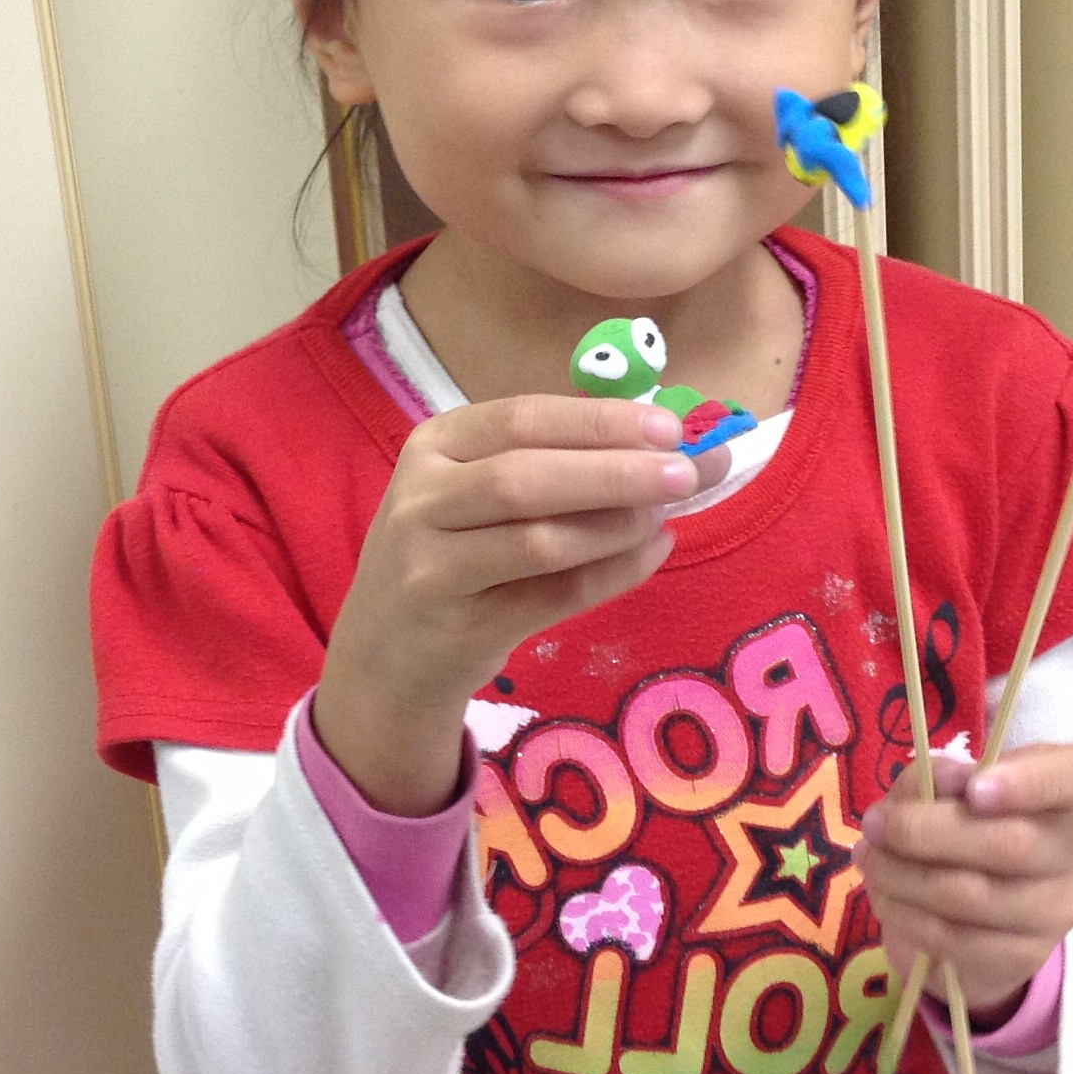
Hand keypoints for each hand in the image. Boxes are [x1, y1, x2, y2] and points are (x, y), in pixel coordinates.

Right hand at [315, 394, 728, 815]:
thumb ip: (549, 459)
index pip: (523, 419)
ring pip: (539, 541)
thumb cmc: (451, 552)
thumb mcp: (471, 489)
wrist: (385, 654)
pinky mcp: (461, 627)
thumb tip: (661, 439)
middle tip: (687, 471)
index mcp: (434, 445)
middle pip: (526, 478)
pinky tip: (651, 553)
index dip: (599, 421)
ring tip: (667, 514)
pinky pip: (553, 596)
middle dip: (615, 472)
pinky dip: (612, 573)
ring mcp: (434, 567)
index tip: (669, 427)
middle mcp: (422, 500)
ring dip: (615, 526)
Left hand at [855, 743, 1072, 1019]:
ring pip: (976, 895)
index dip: (1037, 779)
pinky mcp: (1026, 956)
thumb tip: (947, 779)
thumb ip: (938, 775)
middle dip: (926, 832)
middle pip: (1013, 843)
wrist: (964, 919)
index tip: (975, 789)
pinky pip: (958, 938)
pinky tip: (886, 897)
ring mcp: (1058, 909)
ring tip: (870, 860)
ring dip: (904, 876)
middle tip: (875, 824)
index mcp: (1067, 793)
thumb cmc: (956, 830)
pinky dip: (908, 915)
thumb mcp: (938, 790)